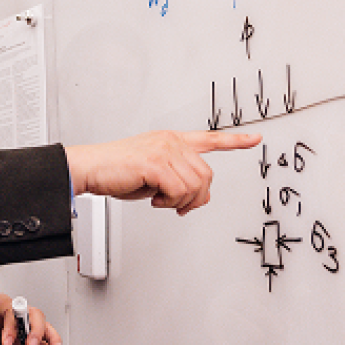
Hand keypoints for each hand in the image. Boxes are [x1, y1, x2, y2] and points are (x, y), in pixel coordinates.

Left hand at [0, 293, 65, 344]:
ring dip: (50, 341)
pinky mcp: (24, 341)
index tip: (6, 342)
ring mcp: (22, 328)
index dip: (11, 327)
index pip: (13, 311)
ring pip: (43, 330)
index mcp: (1, 303)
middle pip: (34, 316)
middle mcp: (15, 314)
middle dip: (36, 331)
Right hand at [65, 130, 260, 214]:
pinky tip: (154, 200)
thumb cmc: (114, 171)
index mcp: (170, 140)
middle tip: (177, 205)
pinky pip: (179, 191)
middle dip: (195, 197)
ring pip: (195, 186)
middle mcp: (170, 142)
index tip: (254, 139)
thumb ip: (175, 178)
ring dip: (179, 201)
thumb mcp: (152, 175)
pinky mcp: (156, 164)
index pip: (209, 138)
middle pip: (206, 174)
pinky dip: (169, 202)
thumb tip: (196, 196)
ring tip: (160, 200)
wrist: (90, 167)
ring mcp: (164, 150)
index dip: (234, 141)